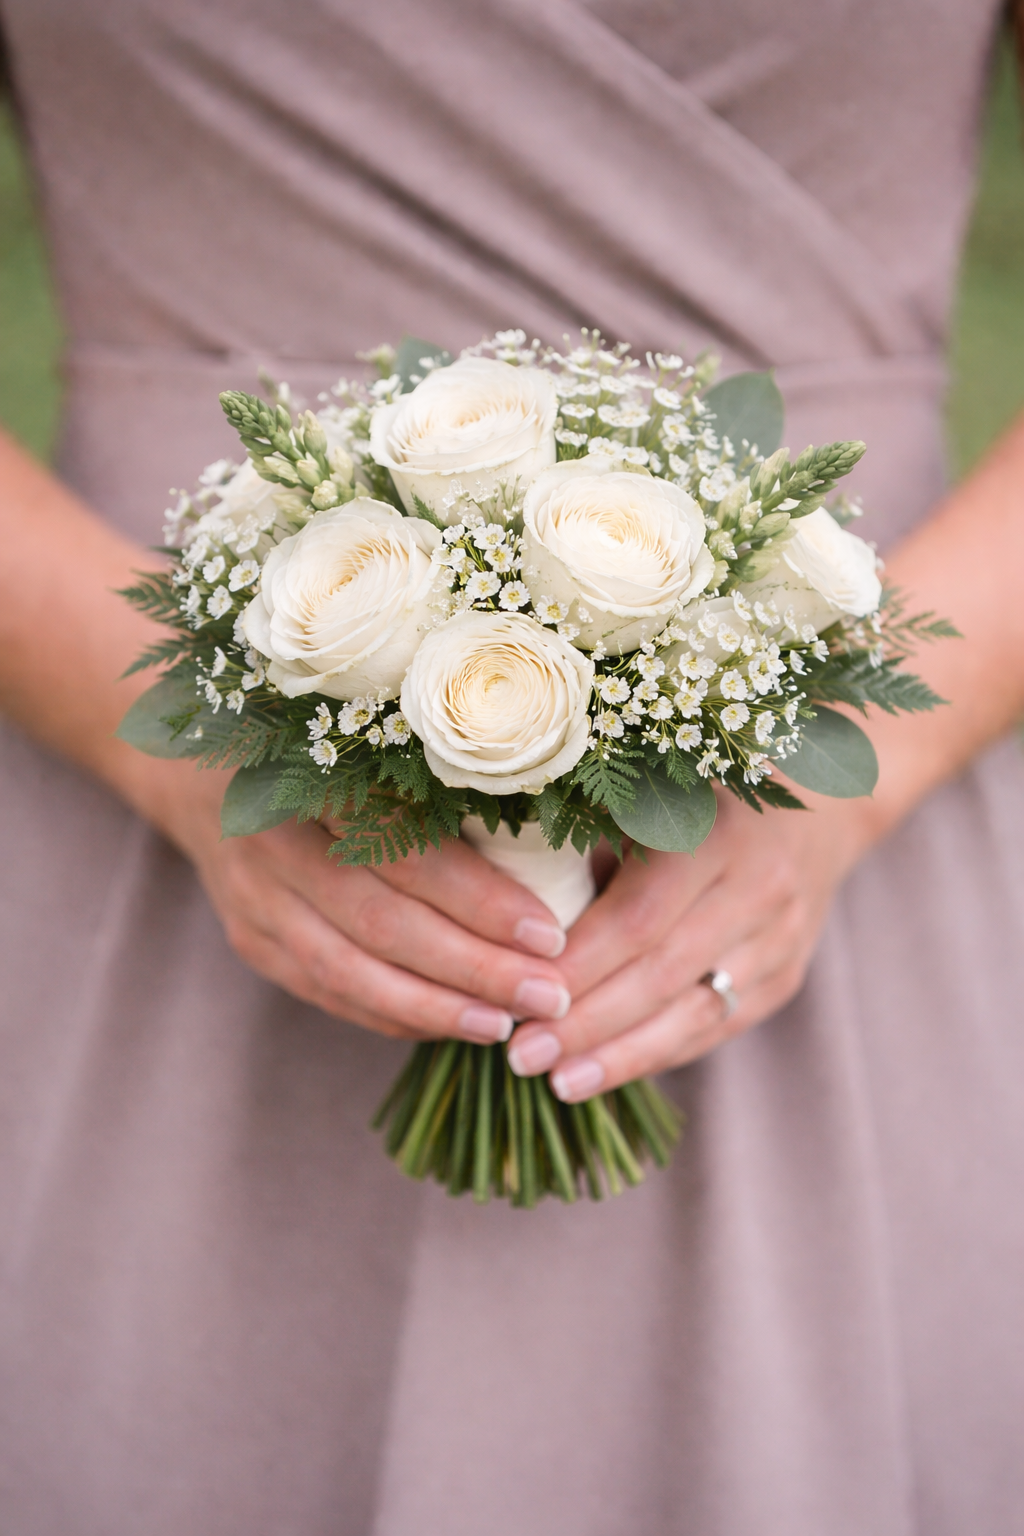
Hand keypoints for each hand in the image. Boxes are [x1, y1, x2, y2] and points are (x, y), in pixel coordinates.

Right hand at [160, 765, 573, 1042]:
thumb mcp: (379, 739)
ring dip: (435, 1006)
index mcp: (316, 771)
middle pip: (382, 920)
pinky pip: (328, 990)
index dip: (480, 898)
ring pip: (350, 969)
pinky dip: (392, 1014)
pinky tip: (450, 1025)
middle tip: (550, 995)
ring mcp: (253, 895)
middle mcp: (274, 836)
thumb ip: (451, 781)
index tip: (551, 933)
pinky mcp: (251, 939)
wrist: (204, 769)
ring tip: (506, 1026)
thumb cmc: (330, 744)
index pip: (407, 849)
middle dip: (474, 966)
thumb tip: (567, 833)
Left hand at [506, 788, 874, 1097]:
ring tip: (559, 1083)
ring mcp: (782, 937)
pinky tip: (606, 1072)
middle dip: (587, 1023)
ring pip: (694, 1013)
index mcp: (713, 830)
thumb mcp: (642, 800)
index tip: (516, 1002)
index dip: (578, 967)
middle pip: (663, 974)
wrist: (814, 810)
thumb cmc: (692, 797)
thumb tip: (510, 931)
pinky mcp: (787, 977)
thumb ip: (586, 851)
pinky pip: (716, 1026)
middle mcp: (758, 885)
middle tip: (522, 1056)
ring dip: (621, 1056)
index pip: (637, 918)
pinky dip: (658, 1054)